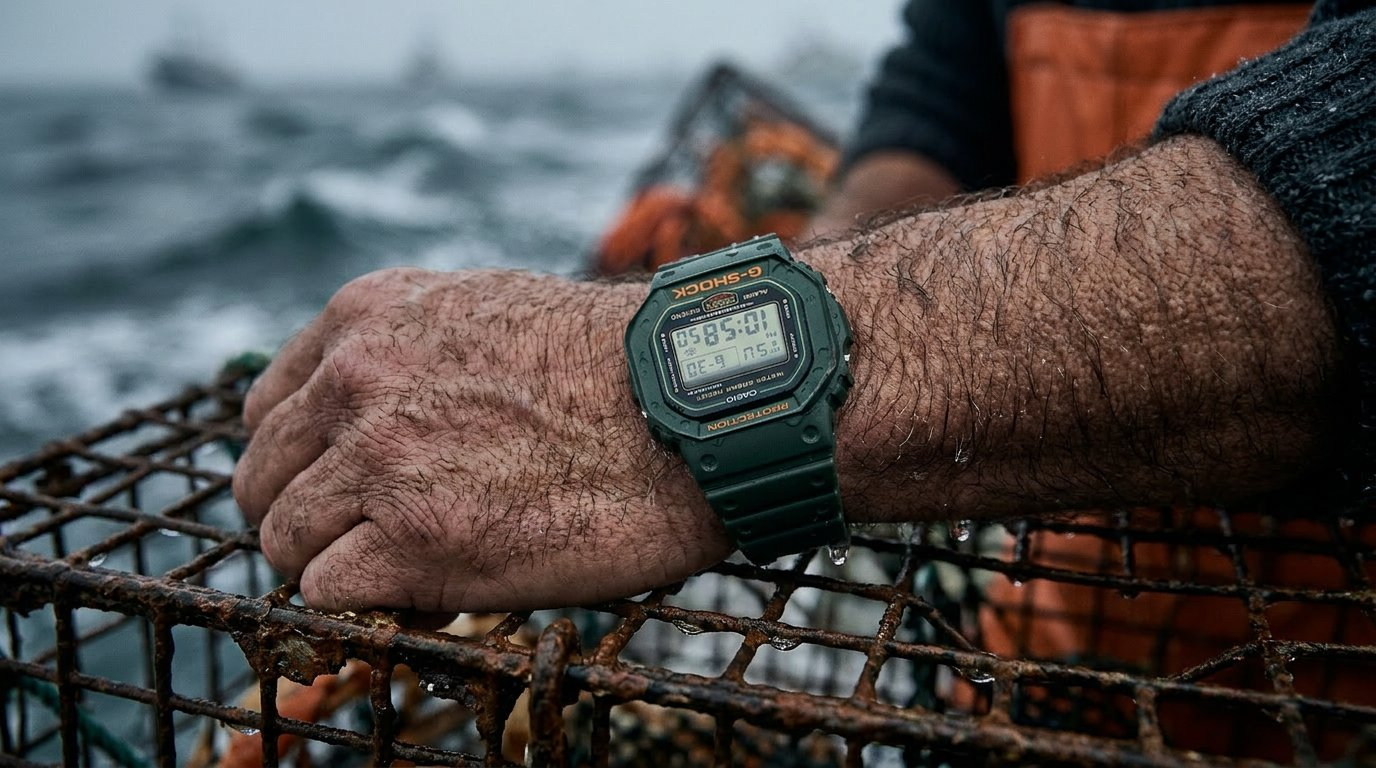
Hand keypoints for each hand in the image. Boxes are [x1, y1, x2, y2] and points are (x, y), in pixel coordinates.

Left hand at [232, 268, 731, 612]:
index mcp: (366, 317)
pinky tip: (425, 586)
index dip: (299, 459)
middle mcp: (353, 381)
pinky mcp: (409, 544)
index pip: (268, 409)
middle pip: (262, 478)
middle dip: (303, 515)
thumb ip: (410, 349)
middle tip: (358, 540)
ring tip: (399, 567)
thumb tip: (377, 408)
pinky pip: (328, 593)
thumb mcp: (488, 310)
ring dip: (332, 562)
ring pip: (284, 540)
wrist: (686, 405)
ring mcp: (376, 463)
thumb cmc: (613, 362)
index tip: (332, 486)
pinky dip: (367, 602)